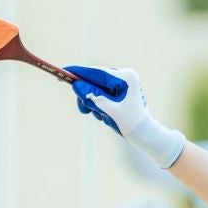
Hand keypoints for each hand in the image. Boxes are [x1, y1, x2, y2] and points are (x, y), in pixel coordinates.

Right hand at [65, 65, 185, 167]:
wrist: (144, 134)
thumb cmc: (131, 123)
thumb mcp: (109, 110)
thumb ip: (93, 97)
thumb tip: (76, 85)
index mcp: (126, 77)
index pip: (96, 72)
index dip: (78, 72)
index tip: (63, 72)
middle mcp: (124, 76)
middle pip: (94, 80)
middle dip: (86, 95)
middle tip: (83, 109)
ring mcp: (121, 83)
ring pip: (95, 88)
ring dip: (92, 103)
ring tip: (101, 116)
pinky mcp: (119, 91)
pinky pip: (100, 94)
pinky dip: (97, 105)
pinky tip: (104, 116)